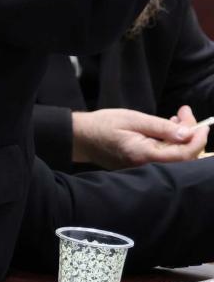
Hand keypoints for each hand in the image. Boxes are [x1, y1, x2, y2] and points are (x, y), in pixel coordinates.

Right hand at [71, 105, 205, 168]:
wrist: (80, 137)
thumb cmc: (103, 125)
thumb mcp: (133, 119)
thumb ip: (161, 127)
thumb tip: (188, 133)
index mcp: (144, 155)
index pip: (183, 154)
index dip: (198, 140)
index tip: (202, 125)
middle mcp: (146, 166)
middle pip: (182, 157)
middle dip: (190, 135)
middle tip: (184, 113)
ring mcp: (143, 168)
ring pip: (175, 157)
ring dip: (182, 138)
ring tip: (176, 118)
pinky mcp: (141, 166)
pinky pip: (165, 157)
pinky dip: (171, 142)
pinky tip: (167, 129)